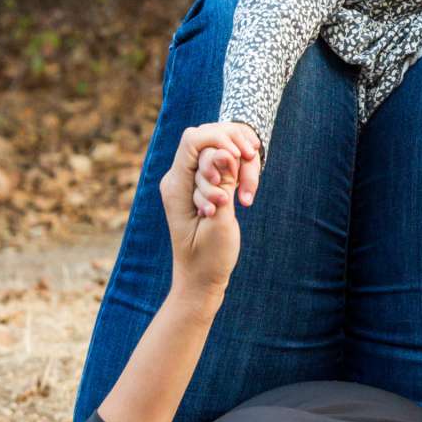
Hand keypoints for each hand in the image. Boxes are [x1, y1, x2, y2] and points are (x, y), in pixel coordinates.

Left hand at [157, 123, 248, 291]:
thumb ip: (223, 183)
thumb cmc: (209, 258)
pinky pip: (220, 167)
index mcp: (175, 186)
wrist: (201, 281)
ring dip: (237, 168)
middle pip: (205, 141)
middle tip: (245, 181)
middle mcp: (178, 179)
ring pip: (216, 153)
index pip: (193, 140)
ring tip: (246, 199)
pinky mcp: (203, 187)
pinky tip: (245, 195)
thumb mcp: (220, 220)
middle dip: (231, 152)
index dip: (220, 139)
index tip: (241, 157)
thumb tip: (227, 151)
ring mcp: (189, 182)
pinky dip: (236, 176)